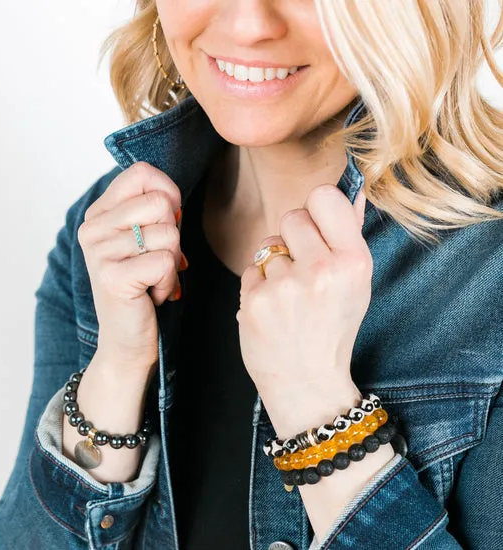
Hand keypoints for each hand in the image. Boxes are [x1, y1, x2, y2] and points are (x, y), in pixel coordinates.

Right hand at [77, 161, 185, 371]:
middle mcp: (93, 228)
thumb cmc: (141, 285)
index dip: (168, 192)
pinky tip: (151, 293)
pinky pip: (166, 262)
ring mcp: (100, 252)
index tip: (167, 221)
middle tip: (155, 260)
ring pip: (169, 235)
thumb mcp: (145, 240)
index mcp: (99, 213)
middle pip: (161, 203)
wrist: (126, 337)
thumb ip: (154, 211)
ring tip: (150, 279)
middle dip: (173, 236)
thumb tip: (172, 198)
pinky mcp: (113, 277)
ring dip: (171, 263)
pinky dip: (169, 282)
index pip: (142, 172)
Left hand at [237, 185, 369, 435]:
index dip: (317, 209)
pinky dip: (259, 284)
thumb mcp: (357, 285)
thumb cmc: (333, 330)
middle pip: (292, 215)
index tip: (317, 227)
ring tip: (289, 295)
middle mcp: (321, 271)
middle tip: (302, 268)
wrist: (307, 383)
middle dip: (294, 236)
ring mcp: (285, 287)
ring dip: (275, 263)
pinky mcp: (255, 301)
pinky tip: (272, 307)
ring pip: (268, 243)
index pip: (324, 197)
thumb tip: (354, 191)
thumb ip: (350, 236)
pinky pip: (251, 268)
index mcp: (354, 263)